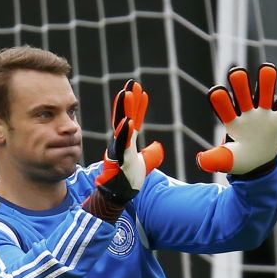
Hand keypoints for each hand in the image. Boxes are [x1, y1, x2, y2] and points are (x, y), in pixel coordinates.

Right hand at [95, 79, 163, 202]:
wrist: (120, 195)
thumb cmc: (130, 180)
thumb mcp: (145, 164)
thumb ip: (151, 153)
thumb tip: (157, 146)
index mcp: (128, 141)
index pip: (134, 118)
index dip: (138, 104)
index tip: (140, 89)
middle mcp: (122, 142)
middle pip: (125, 116)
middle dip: (128, 99)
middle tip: (132, 82)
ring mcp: (119, 149)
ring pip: (121, 125)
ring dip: (125, 109)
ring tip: (127, 93)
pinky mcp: (119, 159)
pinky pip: (122, 144)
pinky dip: (124, 133)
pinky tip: (128, 121)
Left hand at [197, 63, 276, 174]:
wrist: (260, 160)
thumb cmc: (241, 158)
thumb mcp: (228, 161)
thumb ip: (215, 160)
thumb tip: (201, 160)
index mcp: (230, 120)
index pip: (222, 106)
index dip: (220, 100)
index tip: (217, 94)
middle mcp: (246, 111)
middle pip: (241, 91)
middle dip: (239, 82)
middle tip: (236, 75)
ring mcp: (264, 112)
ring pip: (264, 91)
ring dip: (266, 79)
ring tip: (267, 70)